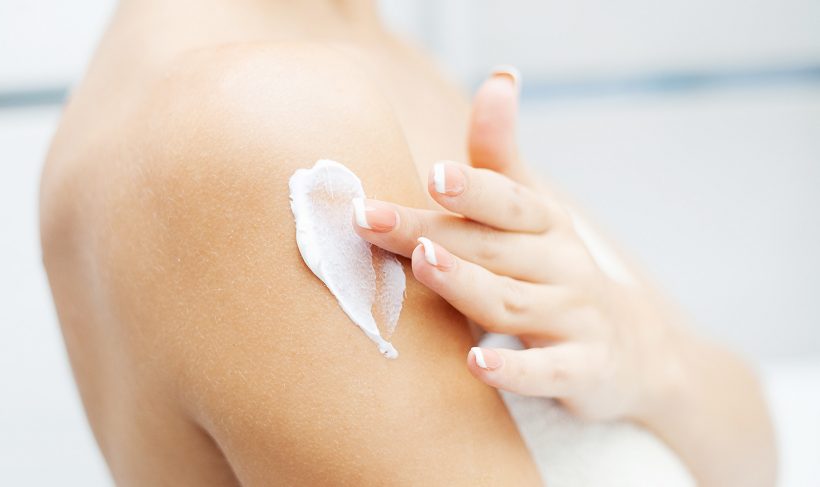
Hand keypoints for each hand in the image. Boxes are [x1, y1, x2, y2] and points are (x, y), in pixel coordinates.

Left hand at [353, 69, 687, 421]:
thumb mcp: (534, 211)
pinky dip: (513, 368)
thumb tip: (498, 78)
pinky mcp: (581, 369)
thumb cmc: (555, 269)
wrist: (631, 351)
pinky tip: (475, 363)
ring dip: (465, 283)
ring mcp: (573, 318)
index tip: (432, 173)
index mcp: (544, 224)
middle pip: (490, 247)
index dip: (473, 186)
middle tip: (370, 218)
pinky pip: (547, 371)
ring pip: (513, 301)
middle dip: (429, 230)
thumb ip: (502, 156)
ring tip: (422, 263)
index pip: (506, 200)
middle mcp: (561, 264)